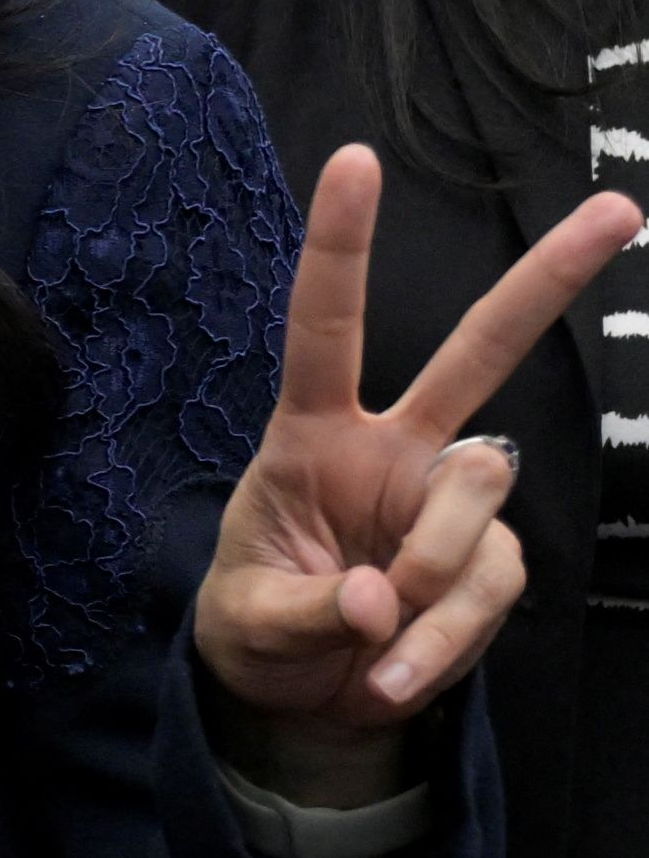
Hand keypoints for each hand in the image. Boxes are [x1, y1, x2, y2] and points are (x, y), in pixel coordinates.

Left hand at [193, 146, 637, 799]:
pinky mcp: (492, 560)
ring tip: (368, 642)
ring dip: (426, 580)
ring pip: (481, 496)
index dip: (341, 248)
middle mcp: (395, 449)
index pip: (324, 328)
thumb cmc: (258, 628)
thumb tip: (377, 601)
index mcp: (314, 435)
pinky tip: (391, 674)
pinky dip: (441, 641)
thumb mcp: (246, 622)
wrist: (300, 699)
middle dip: (548, 281)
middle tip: (622, 211)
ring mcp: (451, 502)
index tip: (354, 159)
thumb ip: (303, 609)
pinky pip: (489, 587)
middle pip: (479, 351)